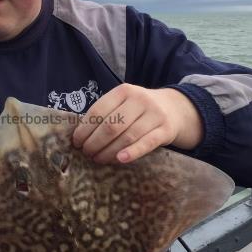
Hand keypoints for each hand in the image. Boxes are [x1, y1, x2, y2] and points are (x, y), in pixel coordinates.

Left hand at [72, 84, 202, 163]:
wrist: (174, 108)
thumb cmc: (139, 110)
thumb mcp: (123, 104)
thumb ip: (105, 114)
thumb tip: (79, 136)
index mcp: (123, 91)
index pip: (98, 111)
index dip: (84, 129)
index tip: (76, 142)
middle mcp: (139, 100)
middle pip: (111, 125)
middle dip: (95, 142)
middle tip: (87, 153)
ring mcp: (154, 114)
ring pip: (127, 136)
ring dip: (109, 151)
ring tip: (98, 159)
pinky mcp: (165, 130)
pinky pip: (147, 143)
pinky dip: (132, 152)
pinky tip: (120, 160)